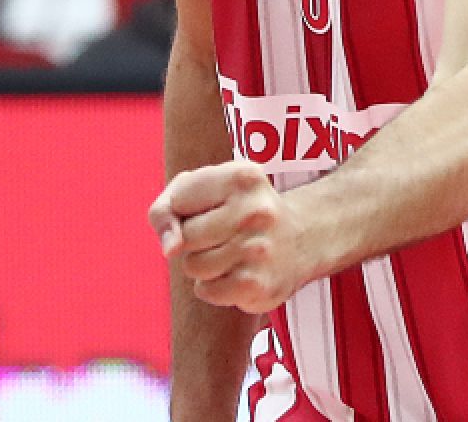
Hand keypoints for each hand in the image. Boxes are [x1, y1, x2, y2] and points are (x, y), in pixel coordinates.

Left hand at [150, 162, 318, 313]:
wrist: (302, 241)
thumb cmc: (237, 211)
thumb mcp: (203, 190)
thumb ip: (165, 209)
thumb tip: (169, 249)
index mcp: (243, 177)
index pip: (178, 201)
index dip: (186, 209)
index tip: (214, 206)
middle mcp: (256, 211)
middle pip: (185, 236)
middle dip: (195, 239)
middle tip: (226, 233)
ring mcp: (258, 250)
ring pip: (192, 265)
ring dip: (203, 264)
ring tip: (232, 253)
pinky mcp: (257, 286)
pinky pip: (205, 290)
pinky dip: (214, 286)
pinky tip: (238, 273)